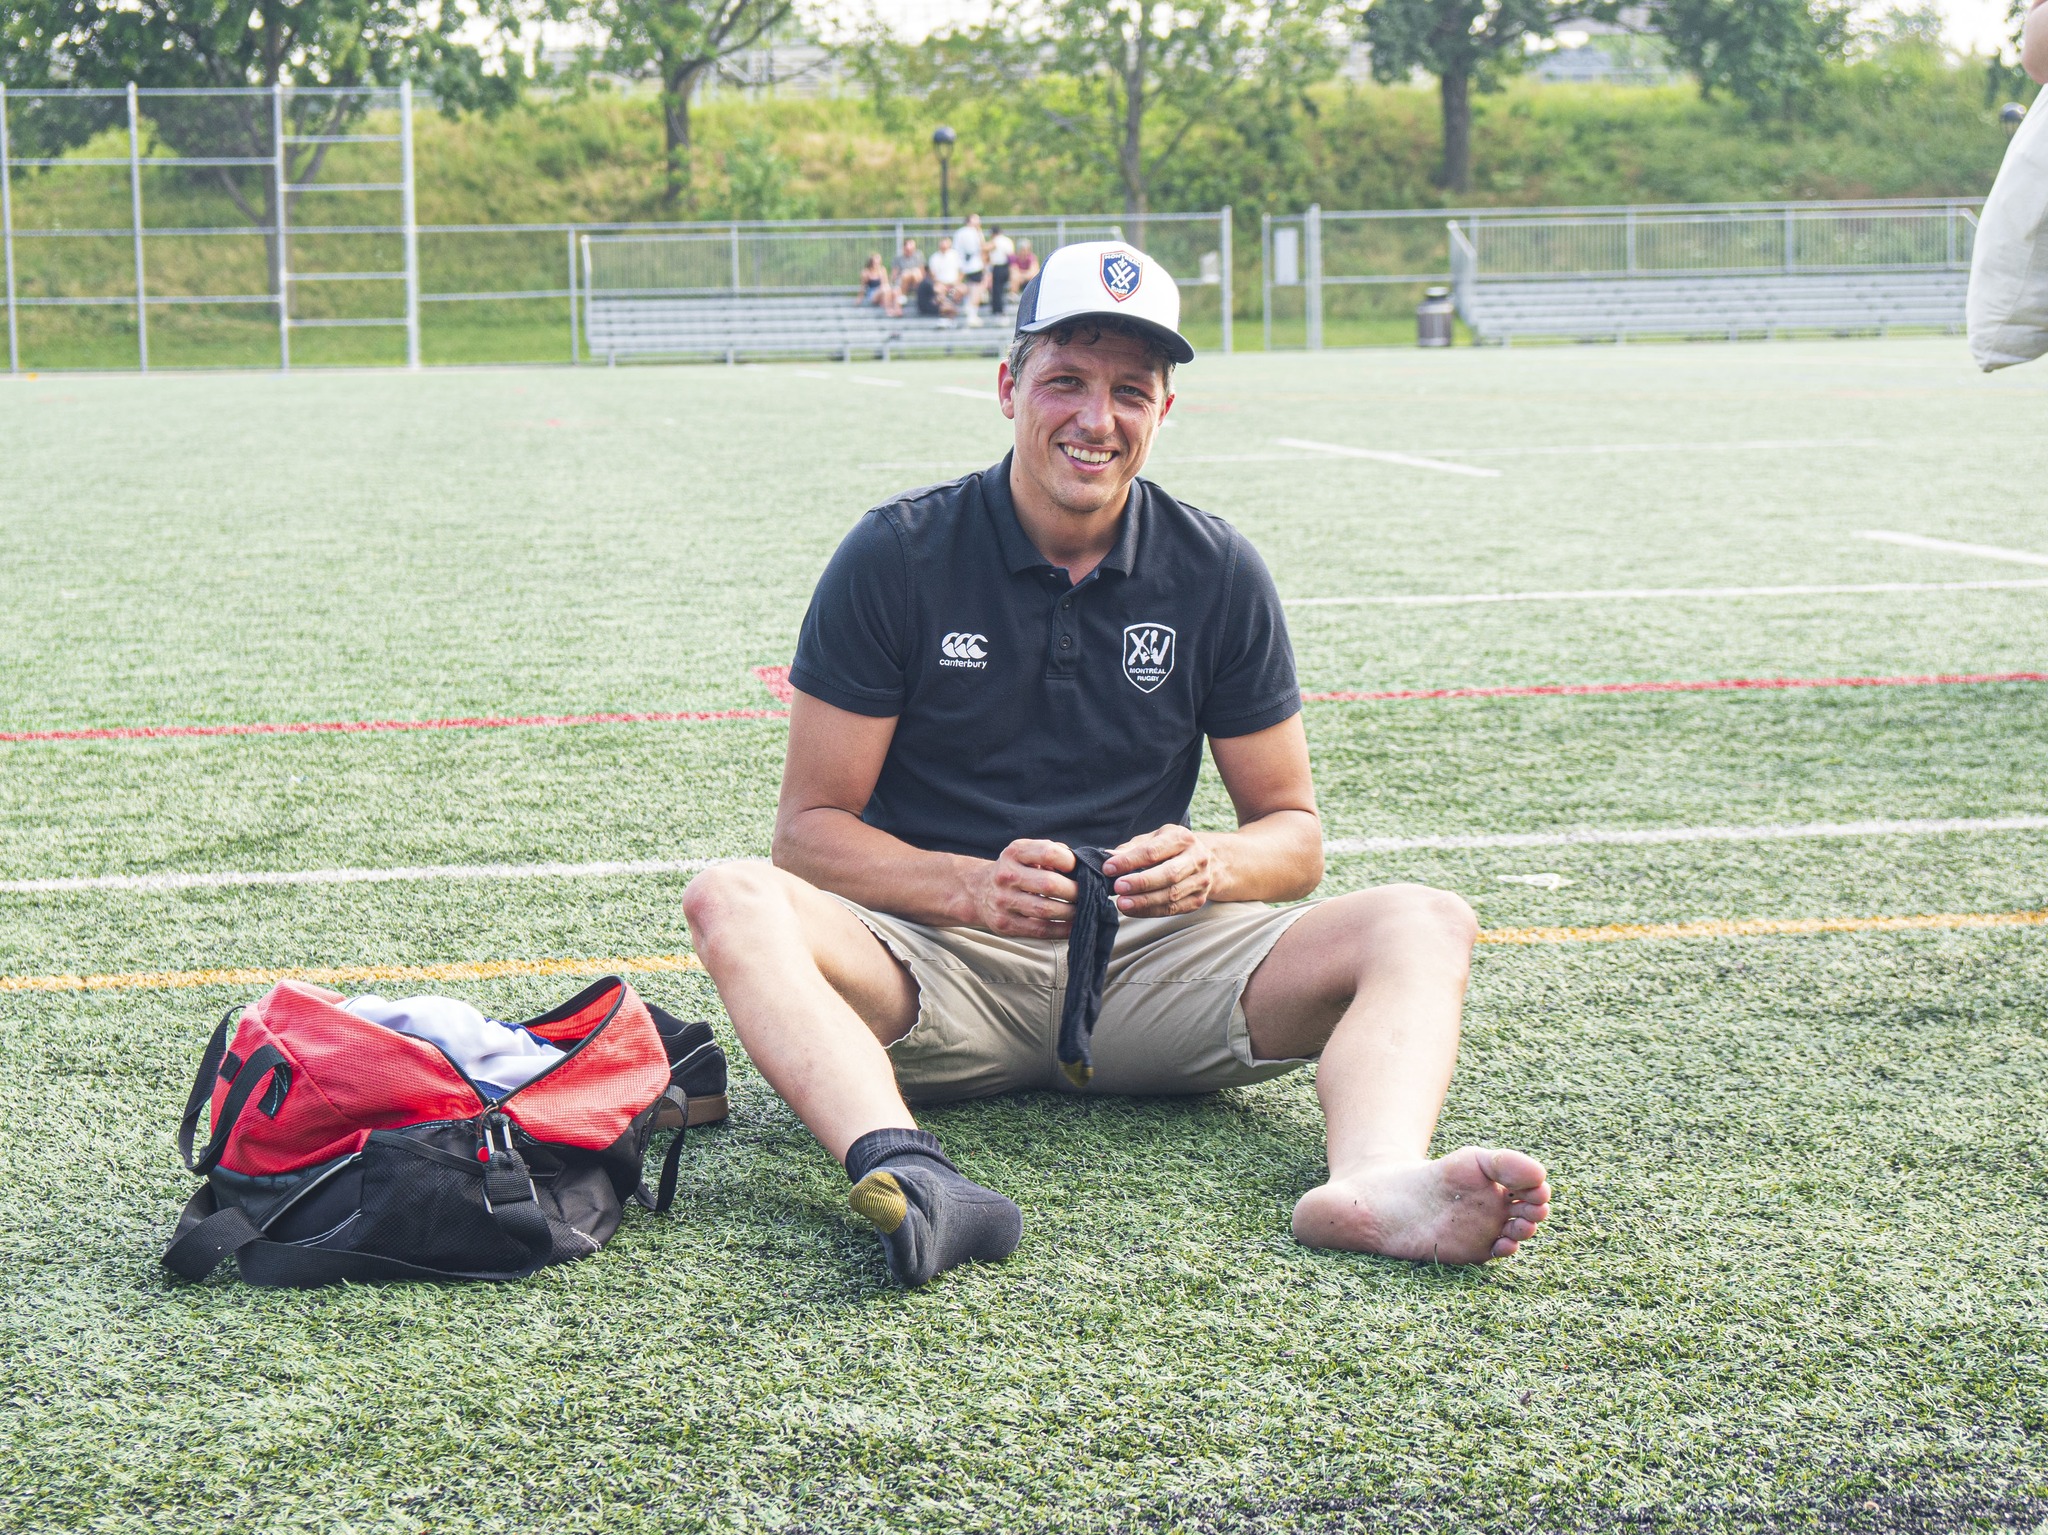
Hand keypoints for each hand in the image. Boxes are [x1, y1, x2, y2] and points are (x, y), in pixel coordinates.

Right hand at [969, 839, 1078, 937]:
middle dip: (1075, 891)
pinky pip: (1040, 930)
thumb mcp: (1027, 853)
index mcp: (1014, 853)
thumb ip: (1053, 853)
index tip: (1078, 868)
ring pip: (1046, 909)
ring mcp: (1004, 901)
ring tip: (1083, 910)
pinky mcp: (1005, 924)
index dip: (1069, 861)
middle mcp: (1006, 875)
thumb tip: (1083, 866)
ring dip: (1071, 912)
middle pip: (1049, 884)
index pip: (1048, 852)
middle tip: (1088, 894)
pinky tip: (1073, 926)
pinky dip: (1061, 930)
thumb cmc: (1016, 870)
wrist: (979, 891)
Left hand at [1101, 824, 1217, 917]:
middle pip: (1168, 874)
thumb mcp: (1153, 839)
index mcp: (1183, 838)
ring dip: (1144, 901)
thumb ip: (1132, 848)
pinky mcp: (1198, 899)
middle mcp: (1196, 858)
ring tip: (1122, 903)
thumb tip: (1109, 857)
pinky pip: (1173, 909)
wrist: (1204, 861)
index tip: (1108, 868)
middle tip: (1118, 888)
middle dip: (1141, 883)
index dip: (1130, 861)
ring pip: (1171, 895)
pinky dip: (1150, 911)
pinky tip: (1133, 910)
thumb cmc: (1170, 848)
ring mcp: (1201, 881)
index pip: (1154, 851)